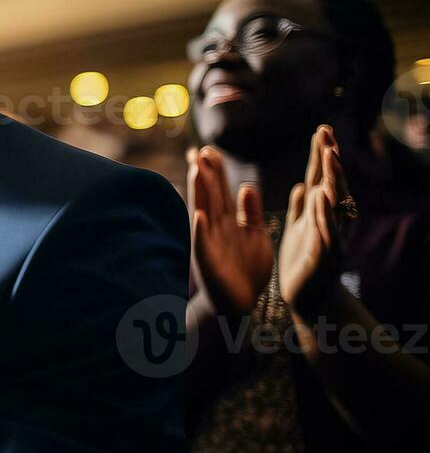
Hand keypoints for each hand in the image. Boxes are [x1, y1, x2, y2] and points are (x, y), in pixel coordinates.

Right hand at [189, 145, 272, 316]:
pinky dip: (200, 231)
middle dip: (205, 173)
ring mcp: (209, 243)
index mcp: (228, 221)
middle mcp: (215, 228)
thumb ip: (251, 212)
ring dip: (199, 191)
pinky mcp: (208, 261)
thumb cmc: (246, 269)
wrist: (238, 303)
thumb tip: (247, 185)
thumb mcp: (255, 235)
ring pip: (204, 212)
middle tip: (198, 149)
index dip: (216, 171)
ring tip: (196, 170)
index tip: (209, 149)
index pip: (220, 190)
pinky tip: (199, 217)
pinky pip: (203, 244)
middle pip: (210, 195)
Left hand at [280, 126, 349, 308]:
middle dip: (330, 161)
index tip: (322, 131)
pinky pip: (326, 230)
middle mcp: (330, 221)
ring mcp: (331, 237)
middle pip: (333, 186)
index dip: (322, 156)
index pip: (321, 179)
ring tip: (329, 156)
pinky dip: (323, 214)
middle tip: (328, 136)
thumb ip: (301, 209)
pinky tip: (320, 196)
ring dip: (332, 180)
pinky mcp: (325, 256)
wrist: (309, 299)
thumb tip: (303, 185)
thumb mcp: (298, 231)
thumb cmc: (303, 262)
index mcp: (319, 213)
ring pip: (334, 205)